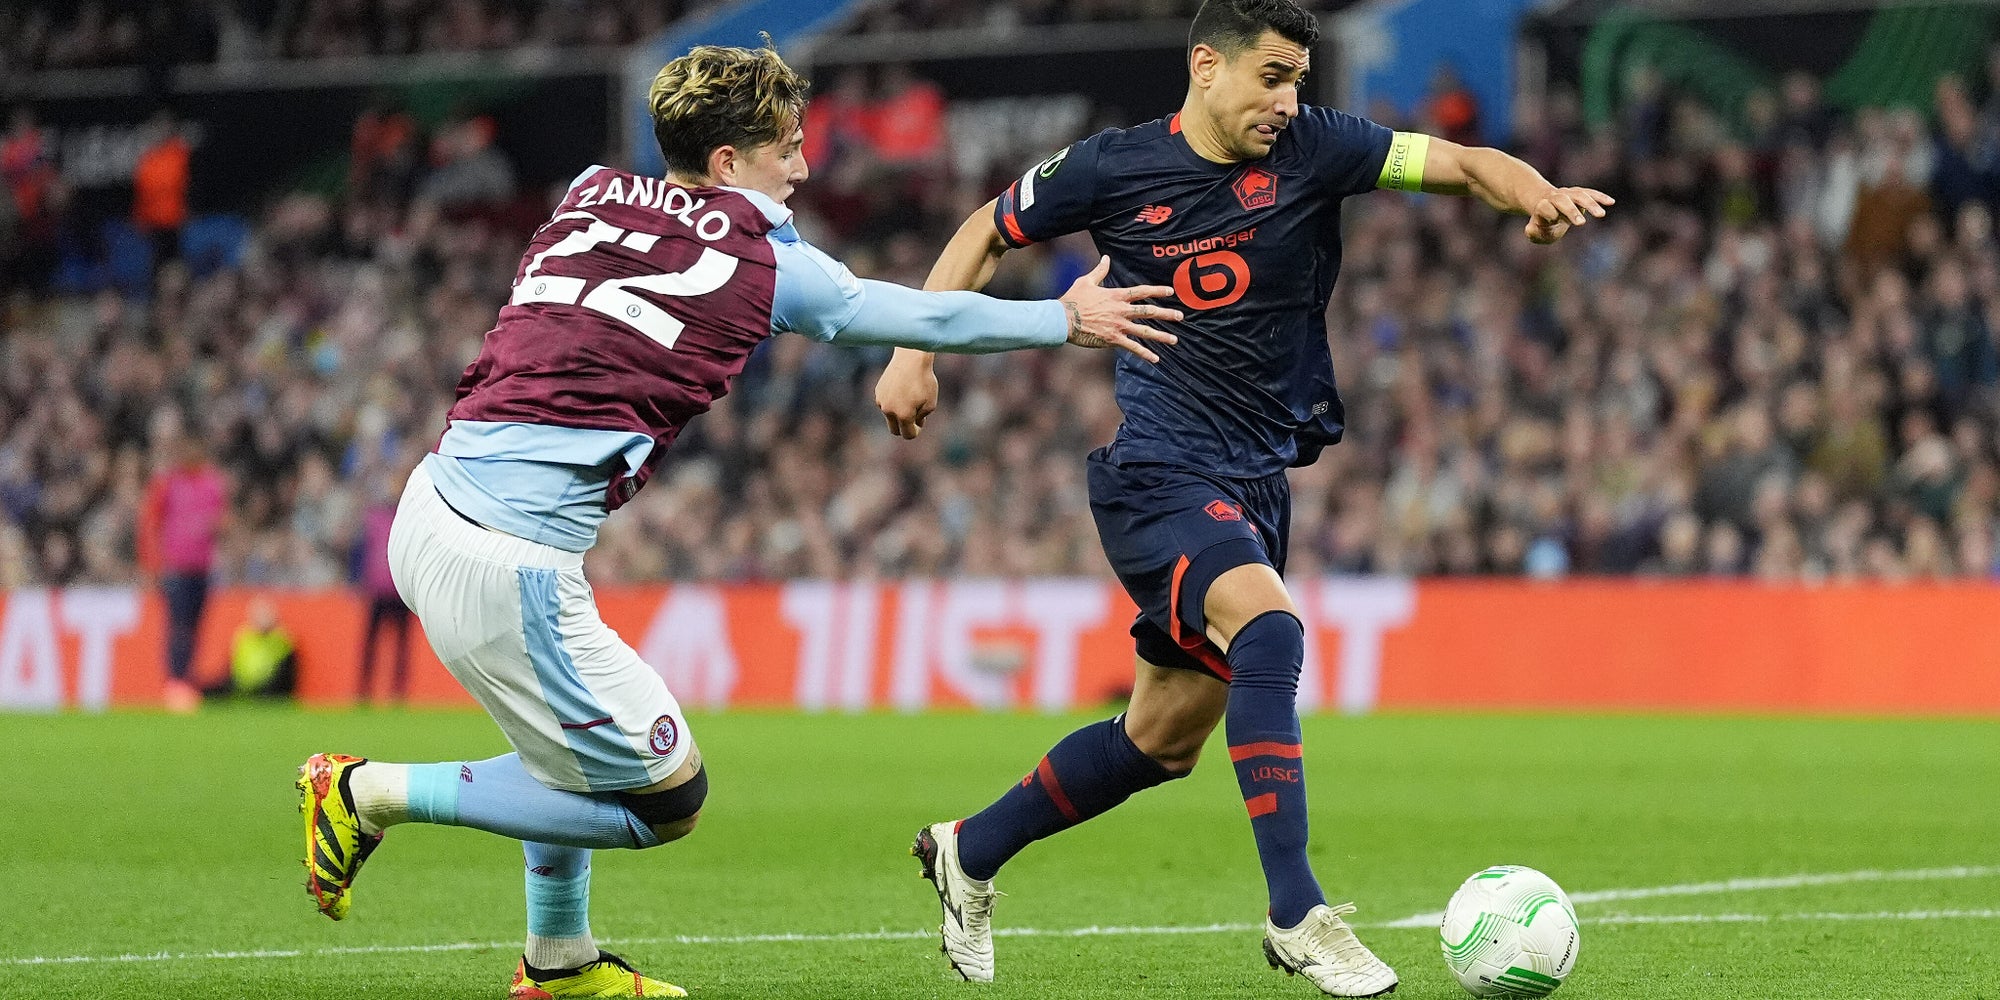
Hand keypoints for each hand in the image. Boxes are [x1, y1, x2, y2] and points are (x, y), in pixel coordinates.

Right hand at [876, 349, 939, 439]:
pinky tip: (902, 388)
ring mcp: (881, 401)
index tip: (920, 423)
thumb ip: (922, 417)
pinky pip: (886, 403)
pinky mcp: (878, 392)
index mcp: (903, 415)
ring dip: (899, 412)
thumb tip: (914, 422)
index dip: (916, 431)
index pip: (908, 434)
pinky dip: (893, 400)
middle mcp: (889, 410)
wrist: (911, 358)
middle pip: (894, 430)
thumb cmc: (924, 380)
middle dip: (904, 427)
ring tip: (910, 396)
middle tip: (914, 416)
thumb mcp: (931, 403)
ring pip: (890, 415)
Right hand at [1059, 256, 1181, 361]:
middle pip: (1149, 311)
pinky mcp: (1113, 339)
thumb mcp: (1087, 281)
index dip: (1157, 291)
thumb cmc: (1073, 299)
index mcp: (1116, 296)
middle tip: (1180, 316)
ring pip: (1145, 331)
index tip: (1170, 291)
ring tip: (1175, 340)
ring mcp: (1118, 326)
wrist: (1063, 318)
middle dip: (1166, 314)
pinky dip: (1145, 354)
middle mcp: (1121, 311)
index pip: (1141, 292)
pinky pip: (1133, 348)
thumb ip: (1100, 271)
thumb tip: (1107, 258)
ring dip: (1161, 336)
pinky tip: (1156, 359)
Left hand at [1524, 186, 1614, 244]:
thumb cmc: (1543, 223)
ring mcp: (1568, 193)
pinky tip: (1611, 202)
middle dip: (1571, 211)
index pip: (1545, 207)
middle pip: (1563, 201)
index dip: (1549, 213)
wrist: (1545, 203)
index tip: (1553, 220)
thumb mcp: (1535, 232)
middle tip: (1581, 223)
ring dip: (1590, 204)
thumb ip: (1533, 233)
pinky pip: (1590, 193)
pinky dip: (1600, 197)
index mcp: (1542, 206)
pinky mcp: (1579, 193)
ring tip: (1601, 215)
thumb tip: (1530, 229)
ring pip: (1579, 195)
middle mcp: (1555, 197)